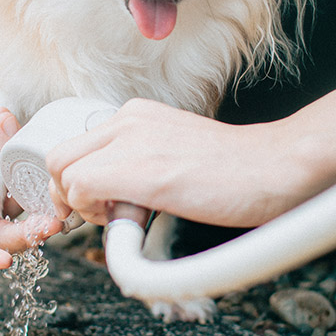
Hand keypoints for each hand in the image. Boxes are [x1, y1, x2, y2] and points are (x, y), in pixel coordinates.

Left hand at [46, 99, 312, 227]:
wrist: (275, 167)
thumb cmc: (239, 172)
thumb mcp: (178, 155)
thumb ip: (144, 166)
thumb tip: (117, 199)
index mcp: (138, 115)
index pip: (77, 146)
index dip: (77, 183)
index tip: (98, 205)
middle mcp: (128, 119)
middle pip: (59, 157)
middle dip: (69, 194)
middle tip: (103, 215)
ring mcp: (130, 140)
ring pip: (62, 172)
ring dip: (81, 204)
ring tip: (122, 217)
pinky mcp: (135, 168)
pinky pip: (79, 189)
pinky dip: (92, 213)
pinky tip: (130, 220)